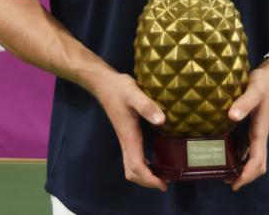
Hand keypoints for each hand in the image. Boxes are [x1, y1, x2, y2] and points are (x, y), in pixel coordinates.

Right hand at [92, 72, 167, 190]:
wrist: (103, 84)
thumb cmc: (119, 89)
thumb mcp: (134, 93)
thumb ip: (147, 106)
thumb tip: (162, 122)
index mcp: (129, 136)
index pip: (137, 166)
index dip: (149, 179)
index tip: (163, 185)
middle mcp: (126, 142)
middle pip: (132, 172)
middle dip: (147, 182)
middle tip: (165, 182)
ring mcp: (124, 140)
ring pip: (131, 167)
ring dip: (144, 176)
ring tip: (161, 175)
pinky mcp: (125, 135)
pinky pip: (132, 158)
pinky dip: (142, 166)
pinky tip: (153, 161)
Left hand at [226, 63, 268, 189]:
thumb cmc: (263, 82)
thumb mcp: (253, 90)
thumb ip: (244, 103)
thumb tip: (231, 116)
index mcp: (260, 131)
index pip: (257, 160)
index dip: (247, 174)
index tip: (236, 184)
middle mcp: (260, 135)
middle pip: (258, 164)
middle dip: (246, 176)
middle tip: (229, 183)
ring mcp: (257, 131)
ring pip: (254, 157)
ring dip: (244, 168)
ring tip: (226, 174)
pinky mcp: (253, 126)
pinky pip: (249, 147)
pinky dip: (241, 156)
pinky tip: (228, 154)